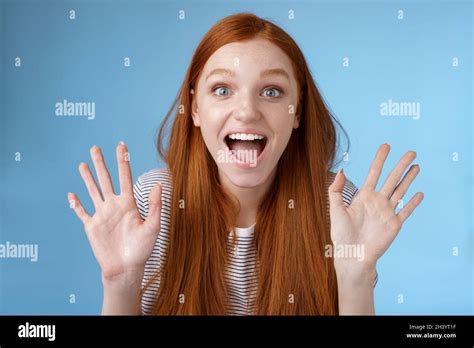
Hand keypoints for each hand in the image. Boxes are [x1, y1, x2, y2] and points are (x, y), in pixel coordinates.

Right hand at [68, 142, 162, 282]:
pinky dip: (76, 204)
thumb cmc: (142, 249)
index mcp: (129, 203)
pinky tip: (72, 195)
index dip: (122, 161)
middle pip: (106, 179)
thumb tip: (159, 184)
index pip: (125, 177)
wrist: (126, 268)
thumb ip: (155, 205)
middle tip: (95, 147)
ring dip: (88, 178)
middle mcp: (114, 205)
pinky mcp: (92, 226)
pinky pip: (82, 212)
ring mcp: (102, 215)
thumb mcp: (153, 226)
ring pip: (93, 191)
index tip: (121, 145)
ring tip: (83, 164)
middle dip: (101, 164)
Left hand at [328, 143, 423, 280]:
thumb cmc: (341, 235)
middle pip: (392, 179)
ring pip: (401, 191)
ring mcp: (387, 212)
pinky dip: (413, 202)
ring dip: (409, 179)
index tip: (386, 146)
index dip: (380, 159)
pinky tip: (419, 193)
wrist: (352, 255)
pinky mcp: (394, 225)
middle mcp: (377, 202)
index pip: (374, 173)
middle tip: (411, 152)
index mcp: (364, 196)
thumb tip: (341, 171)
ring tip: (417, 166)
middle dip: (401, 165)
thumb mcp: (336, 209)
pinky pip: (406, 211)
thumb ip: (336, 190)